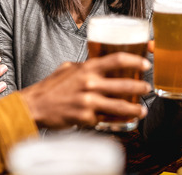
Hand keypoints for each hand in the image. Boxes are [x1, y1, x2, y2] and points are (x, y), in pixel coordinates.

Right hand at [19, 52, 151, 129]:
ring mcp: (88, 102)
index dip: (135, 61)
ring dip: (135, 109)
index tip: (145, 64)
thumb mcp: (68, 68)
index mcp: (87, 68)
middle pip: (124, 84)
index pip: (117, 60)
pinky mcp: (85, 118)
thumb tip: (99, 61)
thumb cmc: (51, 87)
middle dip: (140, 87)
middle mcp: (89, 83)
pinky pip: (107, 119)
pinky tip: (125, 121)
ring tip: (142, 110)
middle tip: (147, 88)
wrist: (35, 106)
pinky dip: (118, 121)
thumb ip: (85, 66)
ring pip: (120, 106)